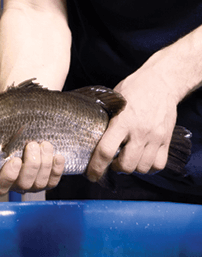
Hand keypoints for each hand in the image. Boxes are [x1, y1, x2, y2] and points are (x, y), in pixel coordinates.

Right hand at [0, 141, 64, 194]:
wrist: (19, 146)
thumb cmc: (4, 146)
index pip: (1, 184)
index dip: (10, 174)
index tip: (16, 160)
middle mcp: (14, 186)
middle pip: (24, 183)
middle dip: (32, 163)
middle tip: (32, 145)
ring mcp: (31, 186)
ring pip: (40, 183)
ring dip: (45, 163)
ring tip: (45, 145)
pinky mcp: (45, 183)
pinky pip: (52, 182)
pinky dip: (57, 169)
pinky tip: (58, 157)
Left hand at [86, 53, 179, 180]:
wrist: (162, 81)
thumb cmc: (134, 88)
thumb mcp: (113, 100)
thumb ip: (104, 118)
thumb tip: (89, 134)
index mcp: (123, 121)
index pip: (106, 151)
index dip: (96, 167)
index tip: (92, 175)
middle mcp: (140, 132)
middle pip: (126, 166)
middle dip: (115, 168)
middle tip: (112, 162)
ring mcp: (156, 137)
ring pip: (142, 168)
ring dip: (132, 168)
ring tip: (127, 159)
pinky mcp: (167, 139)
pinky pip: (158, 164)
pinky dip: (148, 167)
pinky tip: (141, 158)